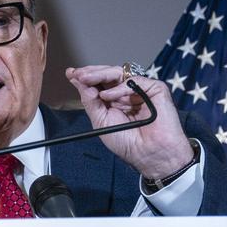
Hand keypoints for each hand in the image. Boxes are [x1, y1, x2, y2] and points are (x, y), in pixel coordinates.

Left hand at [65, 65, 194, 181]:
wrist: (148, 153)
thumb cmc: (127, 142)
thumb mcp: (100, 121)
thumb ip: (90, 102)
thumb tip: (79, 83)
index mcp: (113, 100)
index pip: (99, 84)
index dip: (85, 78)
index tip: (71, 73)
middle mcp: (126, 93)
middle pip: (108, 75)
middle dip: (91, 73)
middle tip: (78, 74)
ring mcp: (141, 90)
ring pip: (120, 73)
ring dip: (100, 75)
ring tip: (86, 79)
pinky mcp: (156, 89)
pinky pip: (136, 81)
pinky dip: (119, 88)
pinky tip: (107, 96)